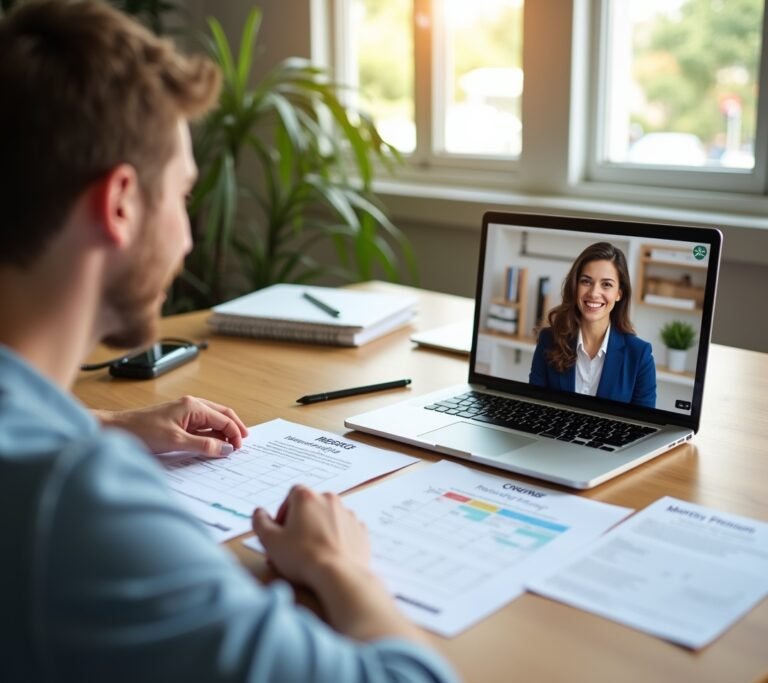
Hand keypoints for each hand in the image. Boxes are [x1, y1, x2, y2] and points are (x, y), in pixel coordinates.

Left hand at [94, 396, 247, 456]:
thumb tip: (225, 449)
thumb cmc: (141, 431)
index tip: (239, 448)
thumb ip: (203, 446)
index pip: (223, 419)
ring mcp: (184, 413)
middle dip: (234, 428)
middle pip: (221, 414)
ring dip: (222, 432)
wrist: (116, 430)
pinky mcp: (178, 421)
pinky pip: (201, 426)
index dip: (234, 433)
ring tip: (230, 445)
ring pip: (212, 420)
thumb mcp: (176, 441)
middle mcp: (191, 405)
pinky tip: (213, 444)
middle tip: (243, 443)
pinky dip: (210, 435)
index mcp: (193, 406)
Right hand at [252, 485, 369, 587]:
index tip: (280, 531)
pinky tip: (330, 556)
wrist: (339, 575)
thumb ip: (260, 522)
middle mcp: (329, 499)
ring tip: (311, 553)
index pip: (292, 495)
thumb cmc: (302, 556)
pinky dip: (337, 539)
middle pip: (311, 506)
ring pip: (328, 517)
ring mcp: (348, 514)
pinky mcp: (361, 530)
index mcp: (307, 497)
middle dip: (301, 522)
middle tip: (293, 545)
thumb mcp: (270, 541)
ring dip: (319, 529)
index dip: (283, 512)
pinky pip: (345, 530)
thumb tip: (259, 513)